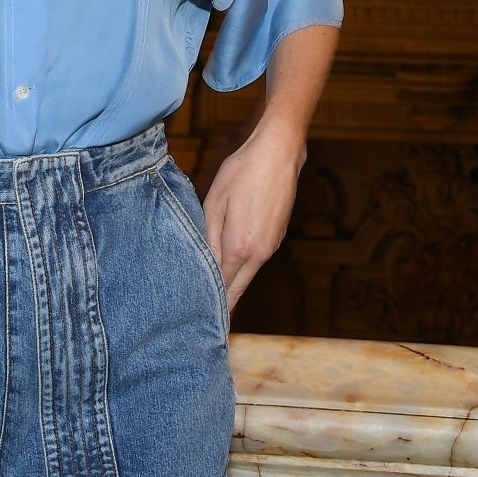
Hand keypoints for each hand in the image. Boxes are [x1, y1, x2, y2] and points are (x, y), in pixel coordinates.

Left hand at [200, 129, 304, 309]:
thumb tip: (205, 265)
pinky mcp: (276, 237)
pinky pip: (256, 259)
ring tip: (212, 297)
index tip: (199, 321)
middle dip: (223, 305)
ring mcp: (271, 246)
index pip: (223, 287)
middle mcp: (259, 253)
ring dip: (232, 285)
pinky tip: (229, 266)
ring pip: (247, 274)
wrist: (278, 153)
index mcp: (239, 246)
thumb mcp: (215, 202)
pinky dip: (242, 267)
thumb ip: (209, 238)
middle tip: (205, 322)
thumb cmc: (242, 172)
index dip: (211, 305)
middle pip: (237, 288)